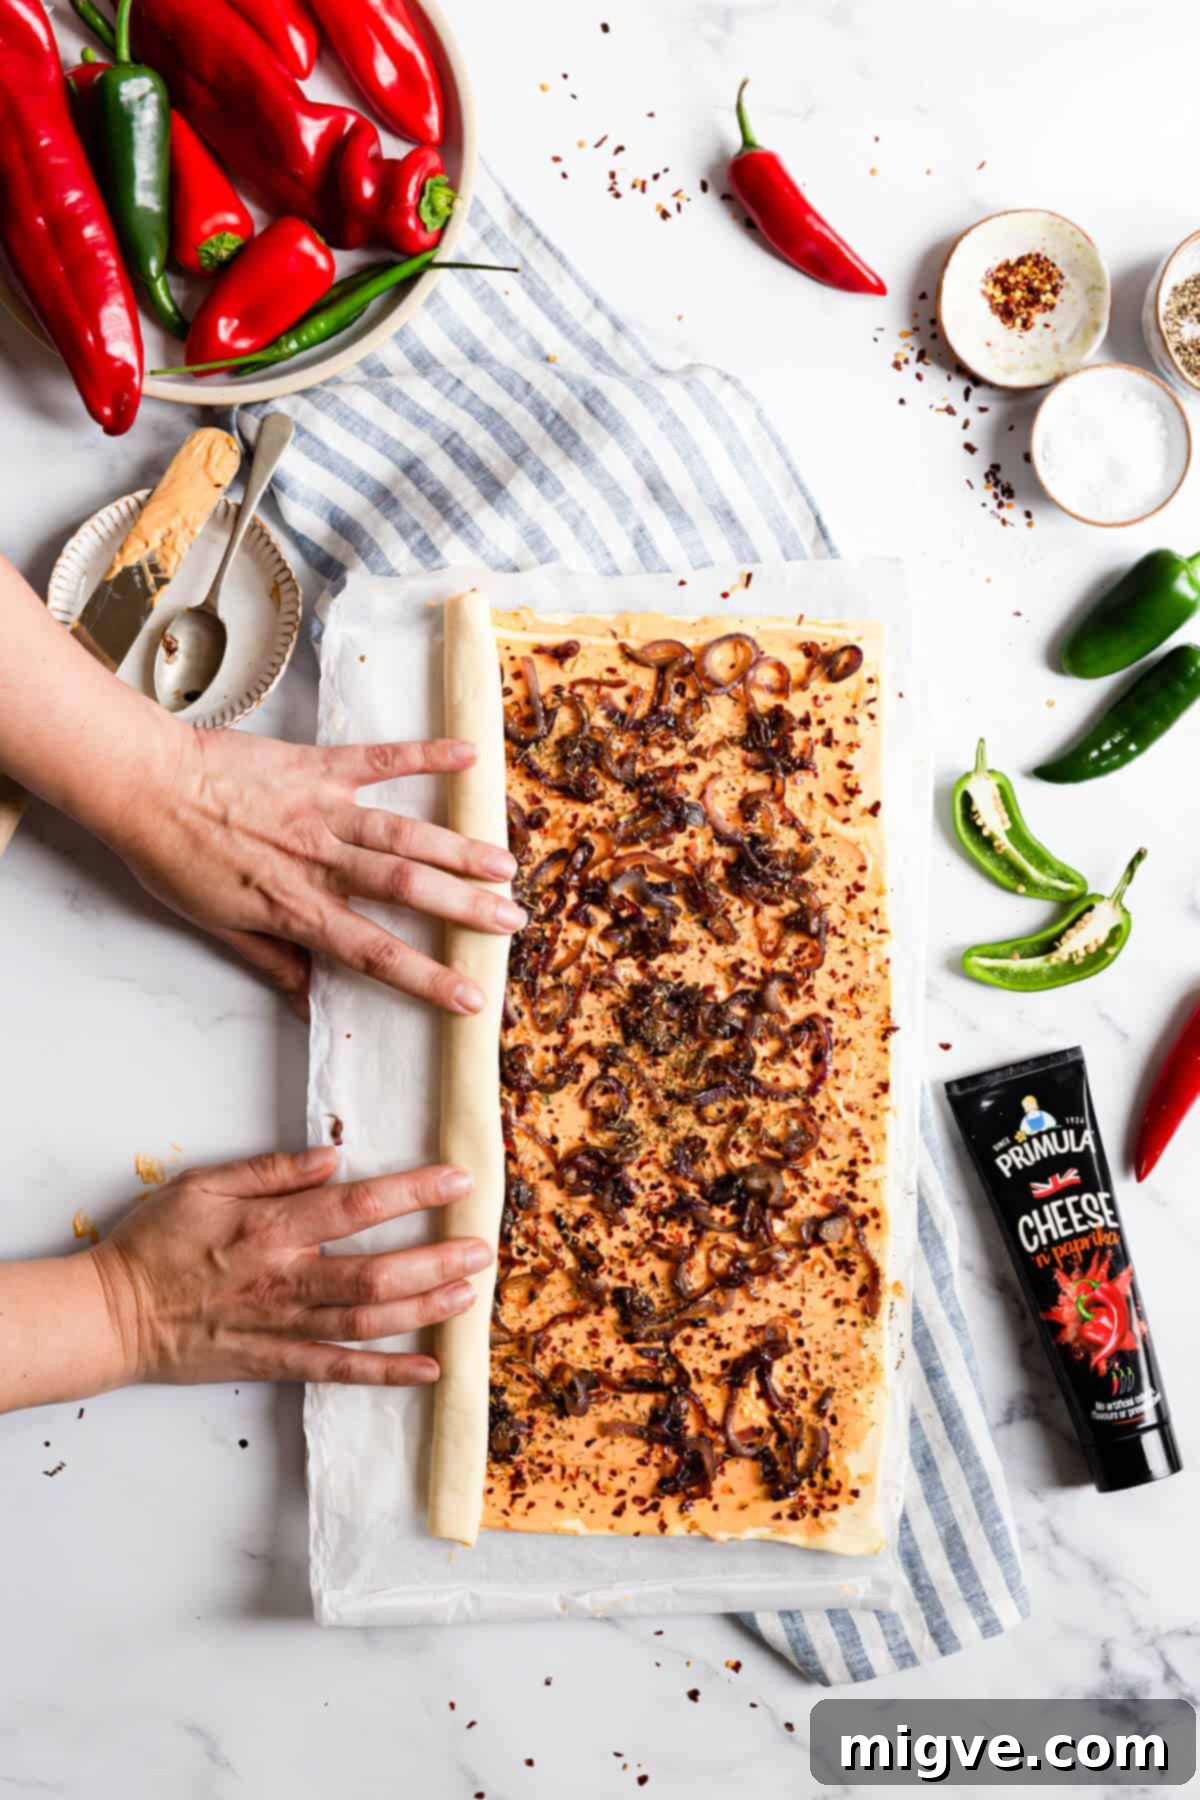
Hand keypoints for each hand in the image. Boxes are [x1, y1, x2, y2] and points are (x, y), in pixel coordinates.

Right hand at [90, 1145, 489, 1389]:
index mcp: (270, 1227)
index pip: (356, 1205)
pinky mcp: (275, 1362)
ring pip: (367, 1322)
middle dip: (436, 1259)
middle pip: (376, 1272)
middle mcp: (284, 1279)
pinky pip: (340, 1371)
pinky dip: (387, 1373)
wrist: (111, 1316)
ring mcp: (282, 1326)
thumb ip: (271, 1168)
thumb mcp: (203, 1183)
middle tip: (482, 1246)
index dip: (412, 1191)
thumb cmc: (154, 1243)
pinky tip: (430, 1369)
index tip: (457, 1179)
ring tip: (469, 1295)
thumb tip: (334, 1155)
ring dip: (424, 1310)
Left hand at [104, 726, 522, 1016]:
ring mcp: (323, 810)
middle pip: (406, 892)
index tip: (469, 997)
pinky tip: (467, 755)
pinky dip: (424, 754)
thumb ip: (272, 961)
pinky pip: (379, 760)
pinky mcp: (319, 766)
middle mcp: (320, 861)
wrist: (143, 784)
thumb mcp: (216, 925)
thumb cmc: (173, 857)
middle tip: (513, 925)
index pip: (372, 954)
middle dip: (465, 911)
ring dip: (459, 851)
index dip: (426, 979)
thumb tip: (311, 1005)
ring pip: (404, 834)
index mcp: (296, 908)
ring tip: (505, 867)